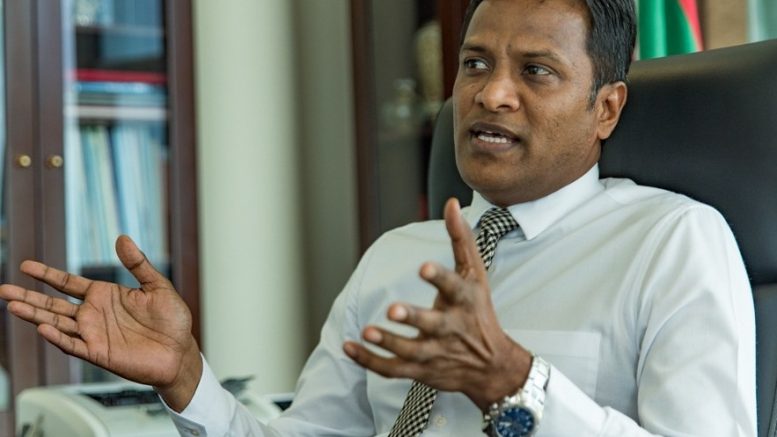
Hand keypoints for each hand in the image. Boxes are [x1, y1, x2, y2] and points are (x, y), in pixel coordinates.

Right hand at [0, 235, 201, 410]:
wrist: (181, 351)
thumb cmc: (171, 320)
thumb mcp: (157, 286)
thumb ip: (138, 264)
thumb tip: (122, 238)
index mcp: (104, 295)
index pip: (68, 283)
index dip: (47, 275)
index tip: (25, 266)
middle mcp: (94, 314)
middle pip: (53, 304)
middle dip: (28, 296)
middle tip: (4, 289)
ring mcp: (94, 334)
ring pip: (57, 324)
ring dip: (35, 316)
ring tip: (12, 305)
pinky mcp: (99, 353)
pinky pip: (74, 345)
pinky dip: (58, 338)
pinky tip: (44, 328)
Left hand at [343, 198, 532, 409]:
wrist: (492, 367)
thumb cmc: (480, 312)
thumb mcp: (476, 274)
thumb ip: (461, 238)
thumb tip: (452, 203)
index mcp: (464, 300)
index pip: (454, 287)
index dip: (439, 278)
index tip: (424, 268)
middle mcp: (451, 327)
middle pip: (431, 324)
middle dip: (413, 318)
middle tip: (393, 309)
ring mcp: (435, 352)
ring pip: (410, 350)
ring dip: (388, 342)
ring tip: (368, 331)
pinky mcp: (421, 371)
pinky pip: (393, 369)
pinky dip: (371, 361)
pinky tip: (351, 347)